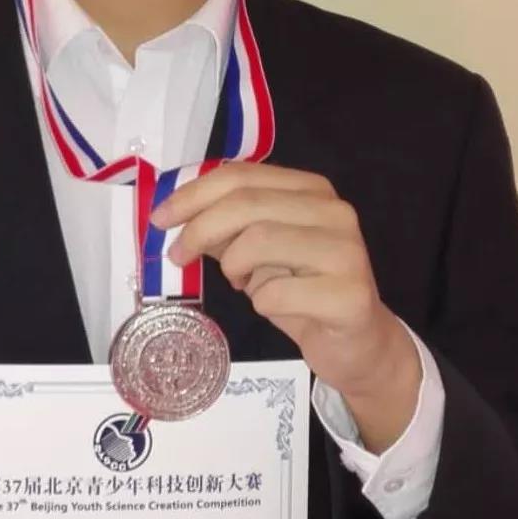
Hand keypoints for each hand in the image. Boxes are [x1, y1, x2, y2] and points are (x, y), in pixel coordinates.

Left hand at [151, 162, 421, 449]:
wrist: (357, 342)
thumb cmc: (303, 293)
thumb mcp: (259, 254)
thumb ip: (226, 229)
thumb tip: (175, 217)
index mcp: (312, 191)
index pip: (241, 176)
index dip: (193, 194)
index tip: (160, 219)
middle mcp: (334, 212)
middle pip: (247, 204)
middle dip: (200, 229)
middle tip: (178, 256)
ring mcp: (346, 252)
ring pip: (260, 241)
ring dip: (235, 266)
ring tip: (241, 283)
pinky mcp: (349, 295)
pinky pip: (277, 292)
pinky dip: (261, 301)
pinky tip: (274, 305)